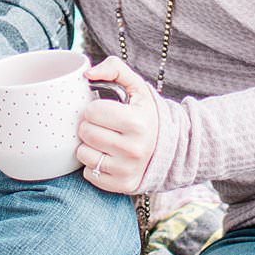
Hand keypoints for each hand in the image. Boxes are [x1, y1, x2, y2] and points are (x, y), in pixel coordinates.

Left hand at [75, 56, 159, 195]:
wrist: (170, 147)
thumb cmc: (146, 114)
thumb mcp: (137, 87)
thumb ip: (114, 69)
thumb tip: (87, 74)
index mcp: (137, 122)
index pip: (91, 111)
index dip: (94, 108)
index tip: (104, 110)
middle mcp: (133, 149)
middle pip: (85, 132)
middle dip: (89, 125)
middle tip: (103, 126)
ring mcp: (127, 169)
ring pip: (83, 154)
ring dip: (88, 146)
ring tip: (104, 140)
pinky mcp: (122, 185)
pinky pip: (89, 173)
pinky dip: (93, 164)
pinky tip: (107, 156)